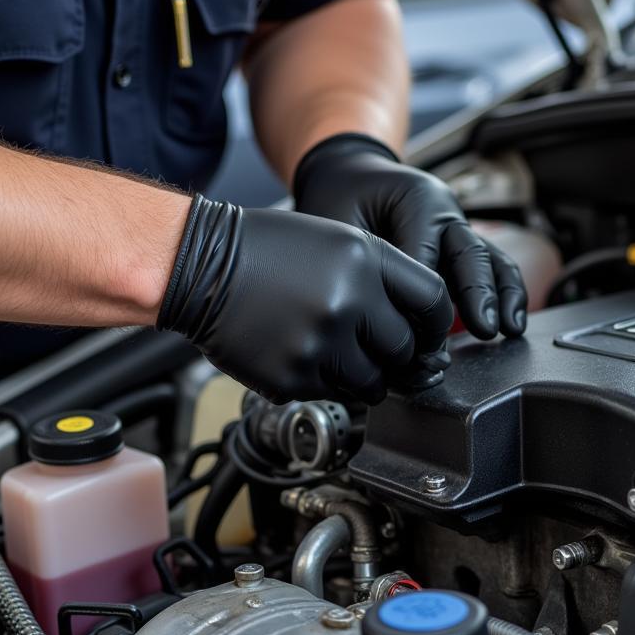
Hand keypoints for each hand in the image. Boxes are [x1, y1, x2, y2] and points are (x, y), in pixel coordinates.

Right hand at [158, 196, 454, 404]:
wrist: (200, 268)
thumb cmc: (266, 250)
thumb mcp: (336, 241)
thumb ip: (384, 279)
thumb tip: (421, 331)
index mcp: (364, 259)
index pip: (433, 303)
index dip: (434, 325)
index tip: (425, 334)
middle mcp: (348, 302)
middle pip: (405, 350)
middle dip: (396, 354)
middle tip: (373, 345)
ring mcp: (320, 344)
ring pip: (373, 383)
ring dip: (363, 374)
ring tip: (334, 350)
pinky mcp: (293, 378)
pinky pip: (330, 394)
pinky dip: (323, 381)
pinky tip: (301, 352)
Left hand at [293, 134, 527, 338]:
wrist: (350, 178)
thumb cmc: (341, 198)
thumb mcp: (340, 222)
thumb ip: (361, 261)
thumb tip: (382, 315)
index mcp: (418, 198)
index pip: (424, 253)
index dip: (417, 294)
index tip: (409, 329)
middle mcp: (446, 212)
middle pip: (469, 254)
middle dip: (476, 293)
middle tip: (482, 326)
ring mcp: (458, 230)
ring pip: (489, 261)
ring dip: (500, 296)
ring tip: (506, 328)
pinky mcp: (461, 249)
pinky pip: (492, 268)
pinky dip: (505, 293)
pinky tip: (511, 323)